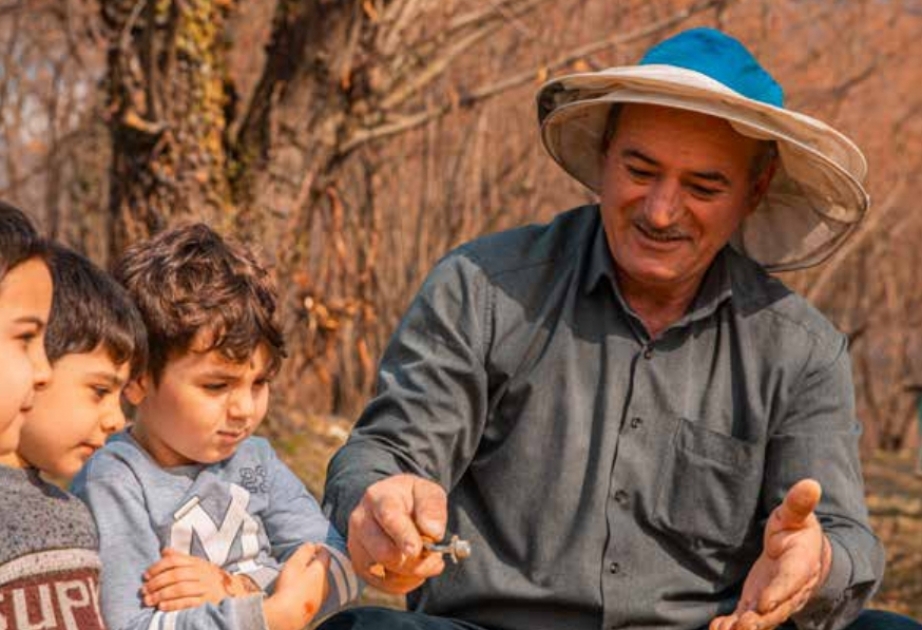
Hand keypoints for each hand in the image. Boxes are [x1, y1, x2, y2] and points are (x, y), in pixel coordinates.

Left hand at [142, 548, 245, 610]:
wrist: (233, 590)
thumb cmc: (209, 577)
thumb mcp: (198, 564)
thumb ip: (181, 558)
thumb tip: (164, 550)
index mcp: (197, 562)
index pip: (175, 560)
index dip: (158, 567)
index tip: (145, 575)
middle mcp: (201, 572)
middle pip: (176, 575)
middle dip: (156, 583)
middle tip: (143, 591)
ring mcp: (205, 586)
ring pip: (180, 588)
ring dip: (161, 594)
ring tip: (148, 601)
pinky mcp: (207, 600)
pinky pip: (188, 602)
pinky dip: (173, 604)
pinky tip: (162, 607)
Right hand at [263, 542, 329, 629]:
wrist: (288, 615)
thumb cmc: (290, 586)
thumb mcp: (295, 563)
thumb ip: (305, 551)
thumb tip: (312, 545)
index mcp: (322, 569)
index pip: (326, 553)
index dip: (319, 548)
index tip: (312, 547)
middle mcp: (326, 582)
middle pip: (323, 568)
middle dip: (315, 563)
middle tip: (303, 562)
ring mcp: (322, 595)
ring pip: (320, 581)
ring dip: (312, 577)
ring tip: (299, 576)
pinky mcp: (316, 606)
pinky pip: (315, 592)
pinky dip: (309, 588)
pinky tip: (299, 590)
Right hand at [348, 474, 447, 593]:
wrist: (393, 506)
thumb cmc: (410, 499)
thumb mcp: (426, 492)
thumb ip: (432, 507)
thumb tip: (433, 532)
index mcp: (378, 497)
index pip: (388, 517)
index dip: (403, 535)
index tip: (416, 549)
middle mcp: (361, 521)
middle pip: (384, 552)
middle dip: (414, 559)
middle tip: (433, 553)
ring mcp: (357, 546)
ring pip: (386, 573)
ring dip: (413, 571)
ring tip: (424, 556)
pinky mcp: (361, 567)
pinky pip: (387, 585)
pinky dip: (407, 581)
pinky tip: (413, 566)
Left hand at [710, 479, 832, 629]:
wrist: (802, 553)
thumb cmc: (797, 530)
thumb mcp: (795, 515)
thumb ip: (799, 503)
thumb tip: (811, 483)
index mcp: (800, 566)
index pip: (791, 581)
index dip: (779, 592)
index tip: (764, 602)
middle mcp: (789, 590)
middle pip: (777, 609)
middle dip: (761, 619)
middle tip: (744, 625)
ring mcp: (773, 600)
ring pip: (762, 619)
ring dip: (745, 627)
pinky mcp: (757, 603)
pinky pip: (746, 617)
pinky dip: (731, 625)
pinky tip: (715, 629)